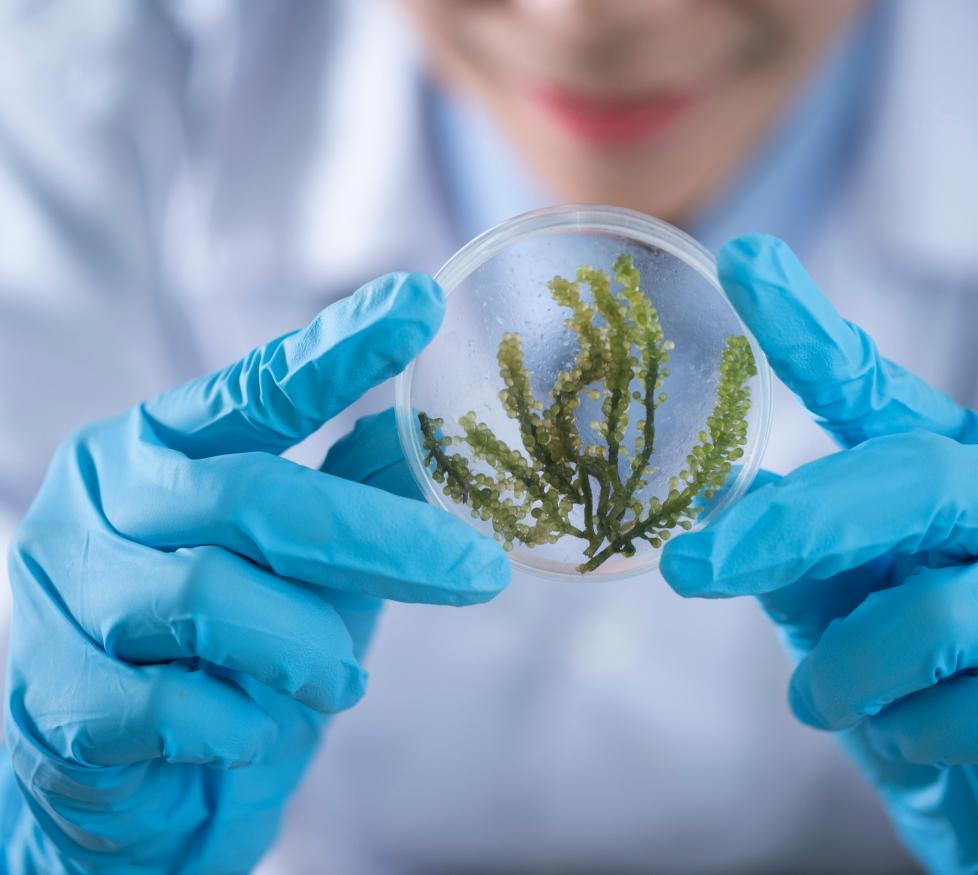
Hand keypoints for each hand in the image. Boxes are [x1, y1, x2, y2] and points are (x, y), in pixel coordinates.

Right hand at [3, 274, 508, 873]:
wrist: (138, 788)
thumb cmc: (229, 654)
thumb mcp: (303, 565)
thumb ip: (350, 493)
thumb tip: (425, 427)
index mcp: (159, 447)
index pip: (256, 389)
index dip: (339, 349)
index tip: (421, 304)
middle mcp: (101, 500)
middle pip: (254, 496)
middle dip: (382, 539)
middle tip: (480, 571)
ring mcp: (66, 595)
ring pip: (213, 597)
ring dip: (309, 649)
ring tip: (340, 680)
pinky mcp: (58, 697)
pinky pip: (179, 703)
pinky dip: (245, 721)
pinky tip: (253, 728)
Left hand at [661, 235, 977, 871]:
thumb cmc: (926, 681)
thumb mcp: (844, 610)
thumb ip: (798, 559)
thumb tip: (725, 506)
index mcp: (945, 469)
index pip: (872, 387)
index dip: (807, 327)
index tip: (742, 261)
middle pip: (908, 480)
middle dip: (793, 529)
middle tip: (692, 571)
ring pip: (937, 617)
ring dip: (851, 673)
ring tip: (822, 698)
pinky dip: (916, 735)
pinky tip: (915, 738)